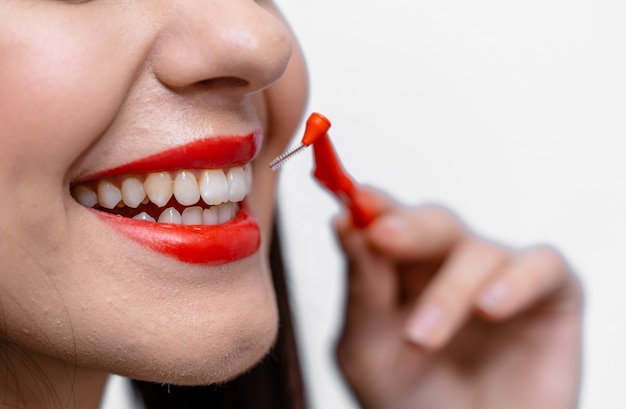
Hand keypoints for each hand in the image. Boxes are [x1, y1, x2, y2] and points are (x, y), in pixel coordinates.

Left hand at [334, 187, 582, 408]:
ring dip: (447, 293)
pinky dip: (516, 282)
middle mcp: (451, 265)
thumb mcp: (369, 350)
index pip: (389, 222)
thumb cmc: (413, 401)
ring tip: (421, 339)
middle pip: (435, 223)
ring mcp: (501, 276)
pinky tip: (489, 309)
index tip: (354, 199)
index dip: (375, 206)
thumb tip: (345, 221)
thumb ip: (361, 289)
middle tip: (382, 236)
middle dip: (408, 228)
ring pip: (478, 252)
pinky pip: (543, 265)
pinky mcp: (553, 295)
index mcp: (404, 271)